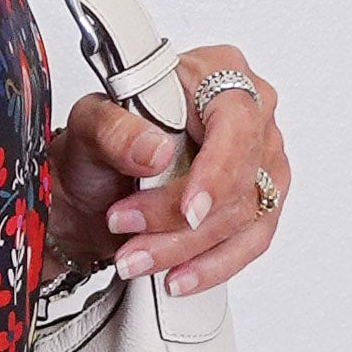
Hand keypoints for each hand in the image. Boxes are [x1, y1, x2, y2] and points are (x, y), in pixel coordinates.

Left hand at [44, 42, 289, 296]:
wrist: (97, 183)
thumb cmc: (103, 141)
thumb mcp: (90, 123)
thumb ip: (115, 129)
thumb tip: (155, 150)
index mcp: (217, 73)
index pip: (235, 122)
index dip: (217, 171)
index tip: (188, 211)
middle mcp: (252, 113)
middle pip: (239, 179)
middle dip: (178, 220)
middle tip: (124, 229)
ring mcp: (262, 160)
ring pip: (244, 218)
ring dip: (186, 248)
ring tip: (134, 259)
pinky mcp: (260, 202)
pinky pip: (250, 243)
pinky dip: (210, 266)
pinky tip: (177, 277)